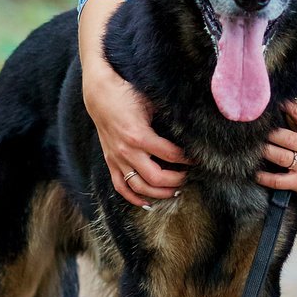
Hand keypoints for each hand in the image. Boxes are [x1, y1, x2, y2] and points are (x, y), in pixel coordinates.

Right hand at [82, 58, 186, 206]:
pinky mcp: (110, 162)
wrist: (99, 95)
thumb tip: (190, 129)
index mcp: (140, 136)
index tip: (197, 158)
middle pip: (156, 178)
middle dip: (176, 180)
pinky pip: (121, 187)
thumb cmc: (128, 95)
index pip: (171, 155)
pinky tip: (147, 202)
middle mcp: (127, 151)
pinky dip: (133, 198)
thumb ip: (168, 118)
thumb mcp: (151, 103)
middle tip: (188, 177)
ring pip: (139, 187)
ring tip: (174, 191)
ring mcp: (117, 159)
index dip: (187, 159)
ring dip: (159, 193)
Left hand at [256, 101, 296, 209]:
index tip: (272, 104)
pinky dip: (264, 177)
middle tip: (254, 128)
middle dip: (266, 131)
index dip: (282, 105)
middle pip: (281, 134)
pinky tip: (255, 172)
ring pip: (276, 154)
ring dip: (263, 150)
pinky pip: (277, 180)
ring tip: (252, 147)